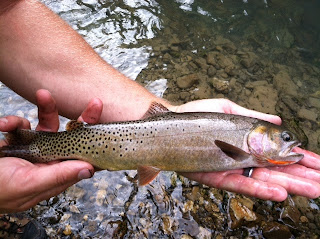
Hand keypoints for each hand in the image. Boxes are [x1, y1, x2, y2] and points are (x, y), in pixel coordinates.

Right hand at [0, 89, 102, 212]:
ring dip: (47, 107)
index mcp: (55, 172)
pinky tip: (3, 126)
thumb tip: (89, 170)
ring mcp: (34, 147)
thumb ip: (58, 175)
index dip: (95, 142)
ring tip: (43, 95)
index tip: (107, 126)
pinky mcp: (18, 138)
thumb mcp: (29, 183)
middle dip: (84, 119)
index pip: (82, 155)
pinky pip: (21, 123)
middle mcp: (48, 158)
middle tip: (96, 104)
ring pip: (48, 122)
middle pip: (72, 135)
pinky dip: (12, 122)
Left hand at [174, 99, 319, 200]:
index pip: (278, 153)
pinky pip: (239, 183)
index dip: (299, 158)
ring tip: (315, 190)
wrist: (169, 124)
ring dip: (289, 185)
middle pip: (275, 169)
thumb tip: (280, 120)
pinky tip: (281, 192)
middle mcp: (240, 158)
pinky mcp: (214, 175)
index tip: (318, 163)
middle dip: (301, 176)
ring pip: (262, 179)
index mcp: (246, 143)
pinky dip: (260, 188)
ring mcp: (228, 168)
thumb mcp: (229, 110)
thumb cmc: (197, 115)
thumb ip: (254, 117)